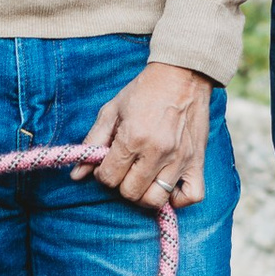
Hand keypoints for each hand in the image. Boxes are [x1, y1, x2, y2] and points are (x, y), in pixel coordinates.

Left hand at [83, 63, 211, 208]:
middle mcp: (158, 152)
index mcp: (133, 137)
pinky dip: (178, 199)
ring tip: (142, 179)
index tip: (108, 163)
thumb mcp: (111, 111)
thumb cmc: (144, 91)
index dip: (102, 174)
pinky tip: (167, 186)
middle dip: (121, 184)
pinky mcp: (198, 162)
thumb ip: (92, 142)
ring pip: (156, 199)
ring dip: (144, 194)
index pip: (108, 177)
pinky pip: (191, 196)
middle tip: (124, 169)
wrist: (182, 75)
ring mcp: (181, 159)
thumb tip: (76, 174)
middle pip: (130, 192)